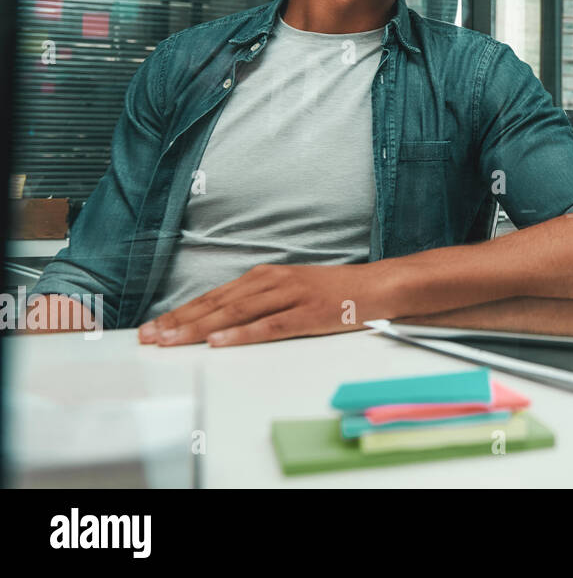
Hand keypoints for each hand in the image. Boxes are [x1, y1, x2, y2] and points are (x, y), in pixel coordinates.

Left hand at [137, 263, 392, 346]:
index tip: (153, 327)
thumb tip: (220, 322)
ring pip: (237, 313)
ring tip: (172, 340)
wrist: (377, 286)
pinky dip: (243, 334)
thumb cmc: (335, 292)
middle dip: (180, 321)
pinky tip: (221, 342)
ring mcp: (291, 296)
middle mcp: (273, 281)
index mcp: (266, 276)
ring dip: (201, 327)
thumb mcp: (291, 290)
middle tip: (150, 336)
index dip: (181, 311)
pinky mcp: (308, 313)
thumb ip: (259, 301)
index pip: (215, 296)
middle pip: (218, 303)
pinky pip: (270, 326)